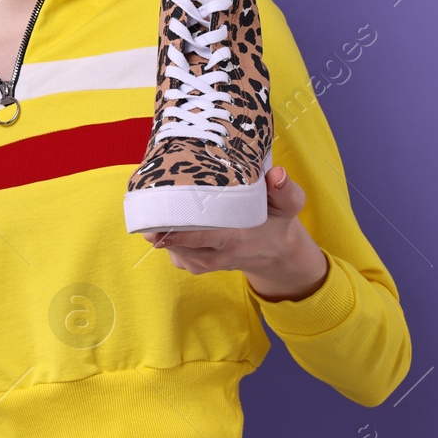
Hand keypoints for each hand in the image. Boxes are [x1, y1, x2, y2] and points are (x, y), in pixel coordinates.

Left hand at [143, 165, 328, 298]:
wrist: (275, 254)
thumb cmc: (276, 223)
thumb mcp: (288, 206)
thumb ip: (284, 191)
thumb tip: (277, 173)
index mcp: (234, 241)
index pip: (198, 238)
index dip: (174, 230)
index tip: (155, 216)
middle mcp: (213, 255)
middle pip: (174, 240)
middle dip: (158, 220)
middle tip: (148, 195)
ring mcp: (198, 262)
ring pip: (167, 244)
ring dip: (159, 224)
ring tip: (157, 198)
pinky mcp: (189, 263)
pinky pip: (168, 248)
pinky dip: (163, 231)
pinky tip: (166, 212)